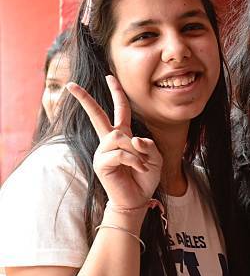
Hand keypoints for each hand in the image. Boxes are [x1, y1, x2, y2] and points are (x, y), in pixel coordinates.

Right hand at [66, 75, 162, 210]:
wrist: (137, 200)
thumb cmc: (145, 178)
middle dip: (84, 99)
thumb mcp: (154, 157)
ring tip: (140, 164)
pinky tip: (138, 169)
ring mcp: (103, 152)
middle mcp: (110, 141)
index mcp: (123, 135)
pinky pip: (120, 153)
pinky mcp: (101, 164)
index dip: (116, 92)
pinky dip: (134, 161)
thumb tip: (132, 139)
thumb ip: (148, 145)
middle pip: (96, 115)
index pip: (119, 109)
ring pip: (118, 137)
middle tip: (70, 84)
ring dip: (135, 151)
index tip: (109, 76)